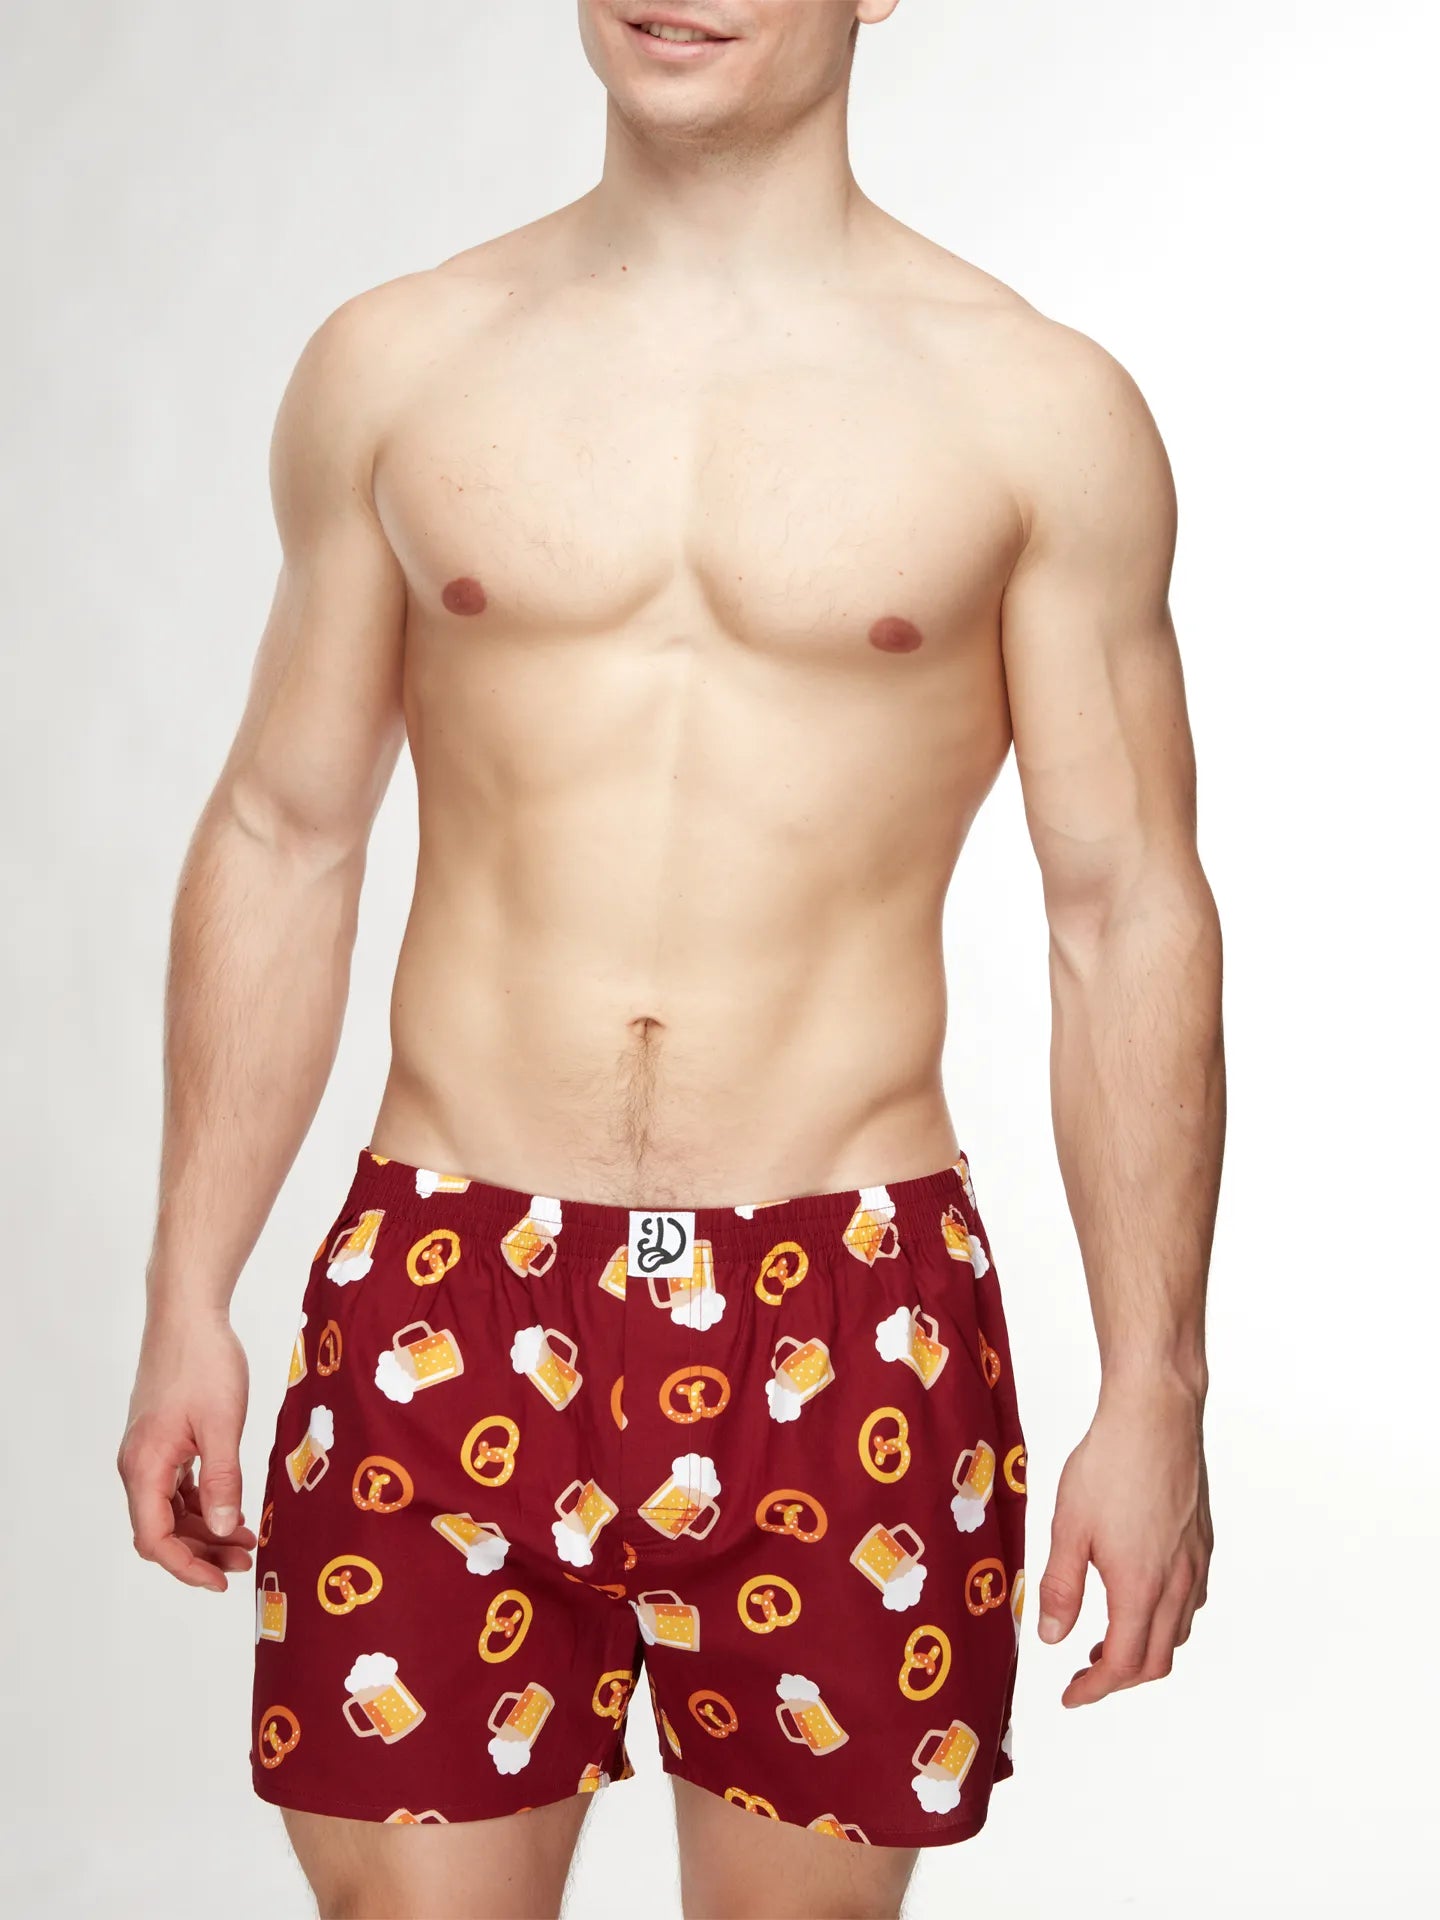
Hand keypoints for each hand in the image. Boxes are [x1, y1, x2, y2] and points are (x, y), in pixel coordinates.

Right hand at [117, 1308, 255, 1590]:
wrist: (188, 1316)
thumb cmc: (204, 1363)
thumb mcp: (222, 1424)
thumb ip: (223, 1480)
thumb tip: (223, 1528)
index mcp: (145, 1467)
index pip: (155, 1538)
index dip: (187, 1566)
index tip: (220, 1581)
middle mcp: (139, 1465)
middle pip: (162, 1529)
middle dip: (202, 1551)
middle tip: (246, 1558)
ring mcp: (149, 1452)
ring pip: (171, 1509)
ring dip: (204, 1528)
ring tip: (246, 1537)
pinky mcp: (163, 1439)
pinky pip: (177, 1487)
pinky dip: (202, 1502)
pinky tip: (231, 1506)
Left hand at [1036, 1372, 1210, 1704]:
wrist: (1155, 1414)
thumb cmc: (1110, 1463)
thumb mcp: (1069, 1527)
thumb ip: (1060, 1587)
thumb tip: (1050, 1636)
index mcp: (1141, 1587)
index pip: (1123, 1663)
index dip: (1095, 1688)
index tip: (1071, 1695)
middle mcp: (1177, 1582)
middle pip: (1157, 1659)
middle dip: (1121, 1676)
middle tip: (1086, 1672)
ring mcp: (1195, 1561)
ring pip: (1179, 1631)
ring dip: (1146, 1647)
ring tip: (1109, 1637)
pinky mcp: (1202, 1540)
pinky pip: (1191, 1598)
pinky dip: (1166, 1616)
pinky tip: (1141, 1594)